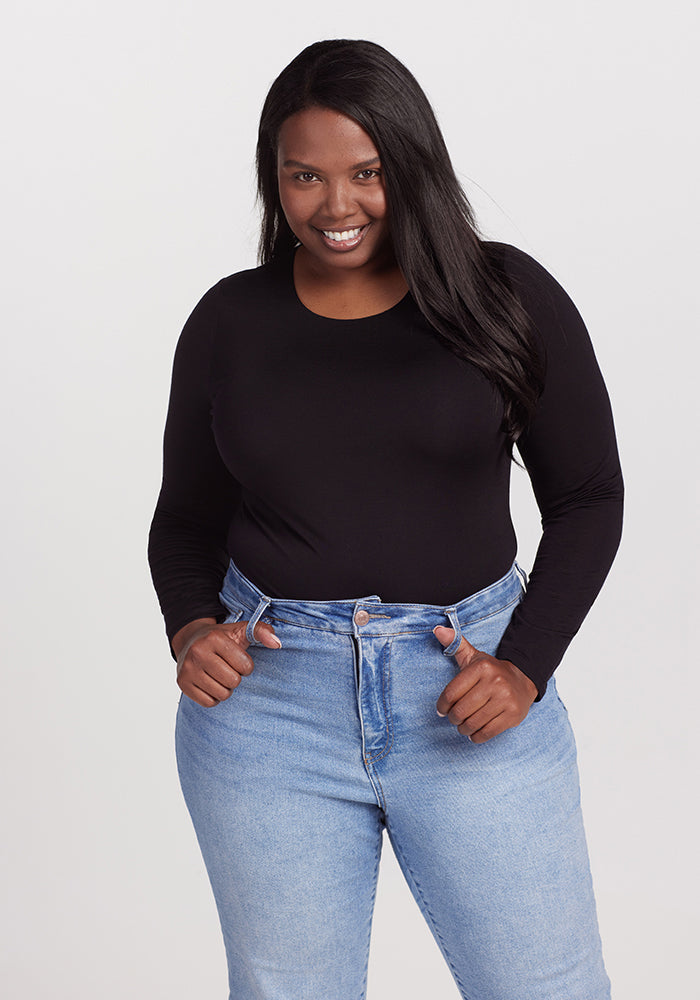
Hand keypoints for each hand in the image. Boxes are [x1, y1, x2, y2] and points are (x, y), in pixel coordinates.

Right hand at [173, 617, 281, 707]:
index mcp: (215, 638)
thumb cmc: (221, 638)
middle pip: (233, 681)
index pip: (245, 666)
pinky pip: (208, 703)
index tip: (237, 660)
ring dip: (225, 688)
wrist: (189, 640)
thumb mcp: (241, 630)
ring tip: (219, 675)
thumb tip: (277, 643)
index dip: (246, 666)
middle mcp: (198, 652)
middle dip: (235, 677)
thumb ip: (262, 631)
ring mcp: (188, 668)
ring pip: (222, 694)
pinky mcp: (182, 683)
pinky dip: (213, 697)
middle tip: (227, 668)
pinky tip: (210, 683)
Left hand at [433, 626, 536, 742]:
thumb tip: (438, 630)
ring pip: (472, 724)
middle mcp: (495, 682)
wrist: (523, 680)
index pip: (451, 693)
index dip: (442, 705)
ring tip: (463, 725)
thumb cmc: (491, 671)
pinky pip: (487, 733)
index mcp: (481, 667)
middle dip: (453, 718)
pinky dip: (476, 736)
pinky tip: (475, 732)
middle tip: (454, 718)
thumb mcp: (473, 656)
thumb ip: (455, 643)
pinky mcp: (513, 715)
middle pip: (460, 711)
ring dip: (463, 729)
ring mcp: (505, 699)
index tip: (442, 710)